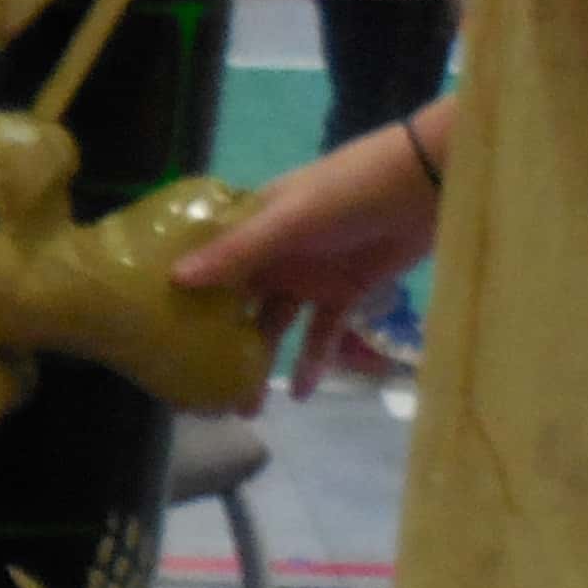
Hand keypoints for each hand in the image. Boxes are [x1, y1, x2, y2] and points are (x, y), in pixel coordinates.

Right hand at [168, 118, 444, 401]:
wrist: (431, 181)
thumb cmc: (353, 188)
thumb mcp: (291, 218)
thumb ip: (239, 251)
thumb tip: (175, 279)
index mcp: (253, 225)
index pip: (207, 264)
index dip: (182, 297)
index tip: (155, 336)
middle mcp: (275, 253)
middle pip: (237, 304)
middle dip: (218, 343)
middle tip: (199, 386)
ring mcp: (311, 275)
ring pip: (276, 325)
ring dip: (261, 362)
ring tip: (246, 407)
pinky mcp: (347, 291)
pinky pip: (324, 333)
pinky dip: (314, 360)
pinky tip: (302, 393)